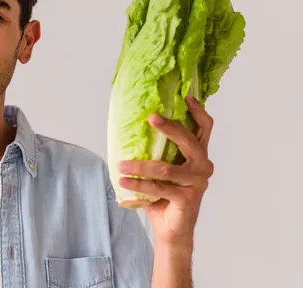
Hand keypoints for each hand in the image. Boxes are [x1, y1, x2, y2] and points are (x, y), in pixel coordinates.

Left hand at [118, 96, 214, 246]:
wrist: (170, 228)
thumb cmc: (162, 194)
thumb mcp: (159, 167)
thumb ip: (154, 149)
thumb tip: (128, 126)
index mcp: (197, 154)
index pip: (204, 127)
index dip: (197, 110)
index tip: (185, 95)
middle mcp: (202, 165)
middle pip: (190, 141)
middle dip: (170, 127)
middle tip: (151, 117)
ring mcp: (197, 182)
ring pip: (166, 168)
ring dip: (140, 165)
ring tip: (121, 164)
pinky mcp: (188, 198)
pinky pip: (159, 187)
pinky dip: (139, 184)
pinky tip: (123, 181)